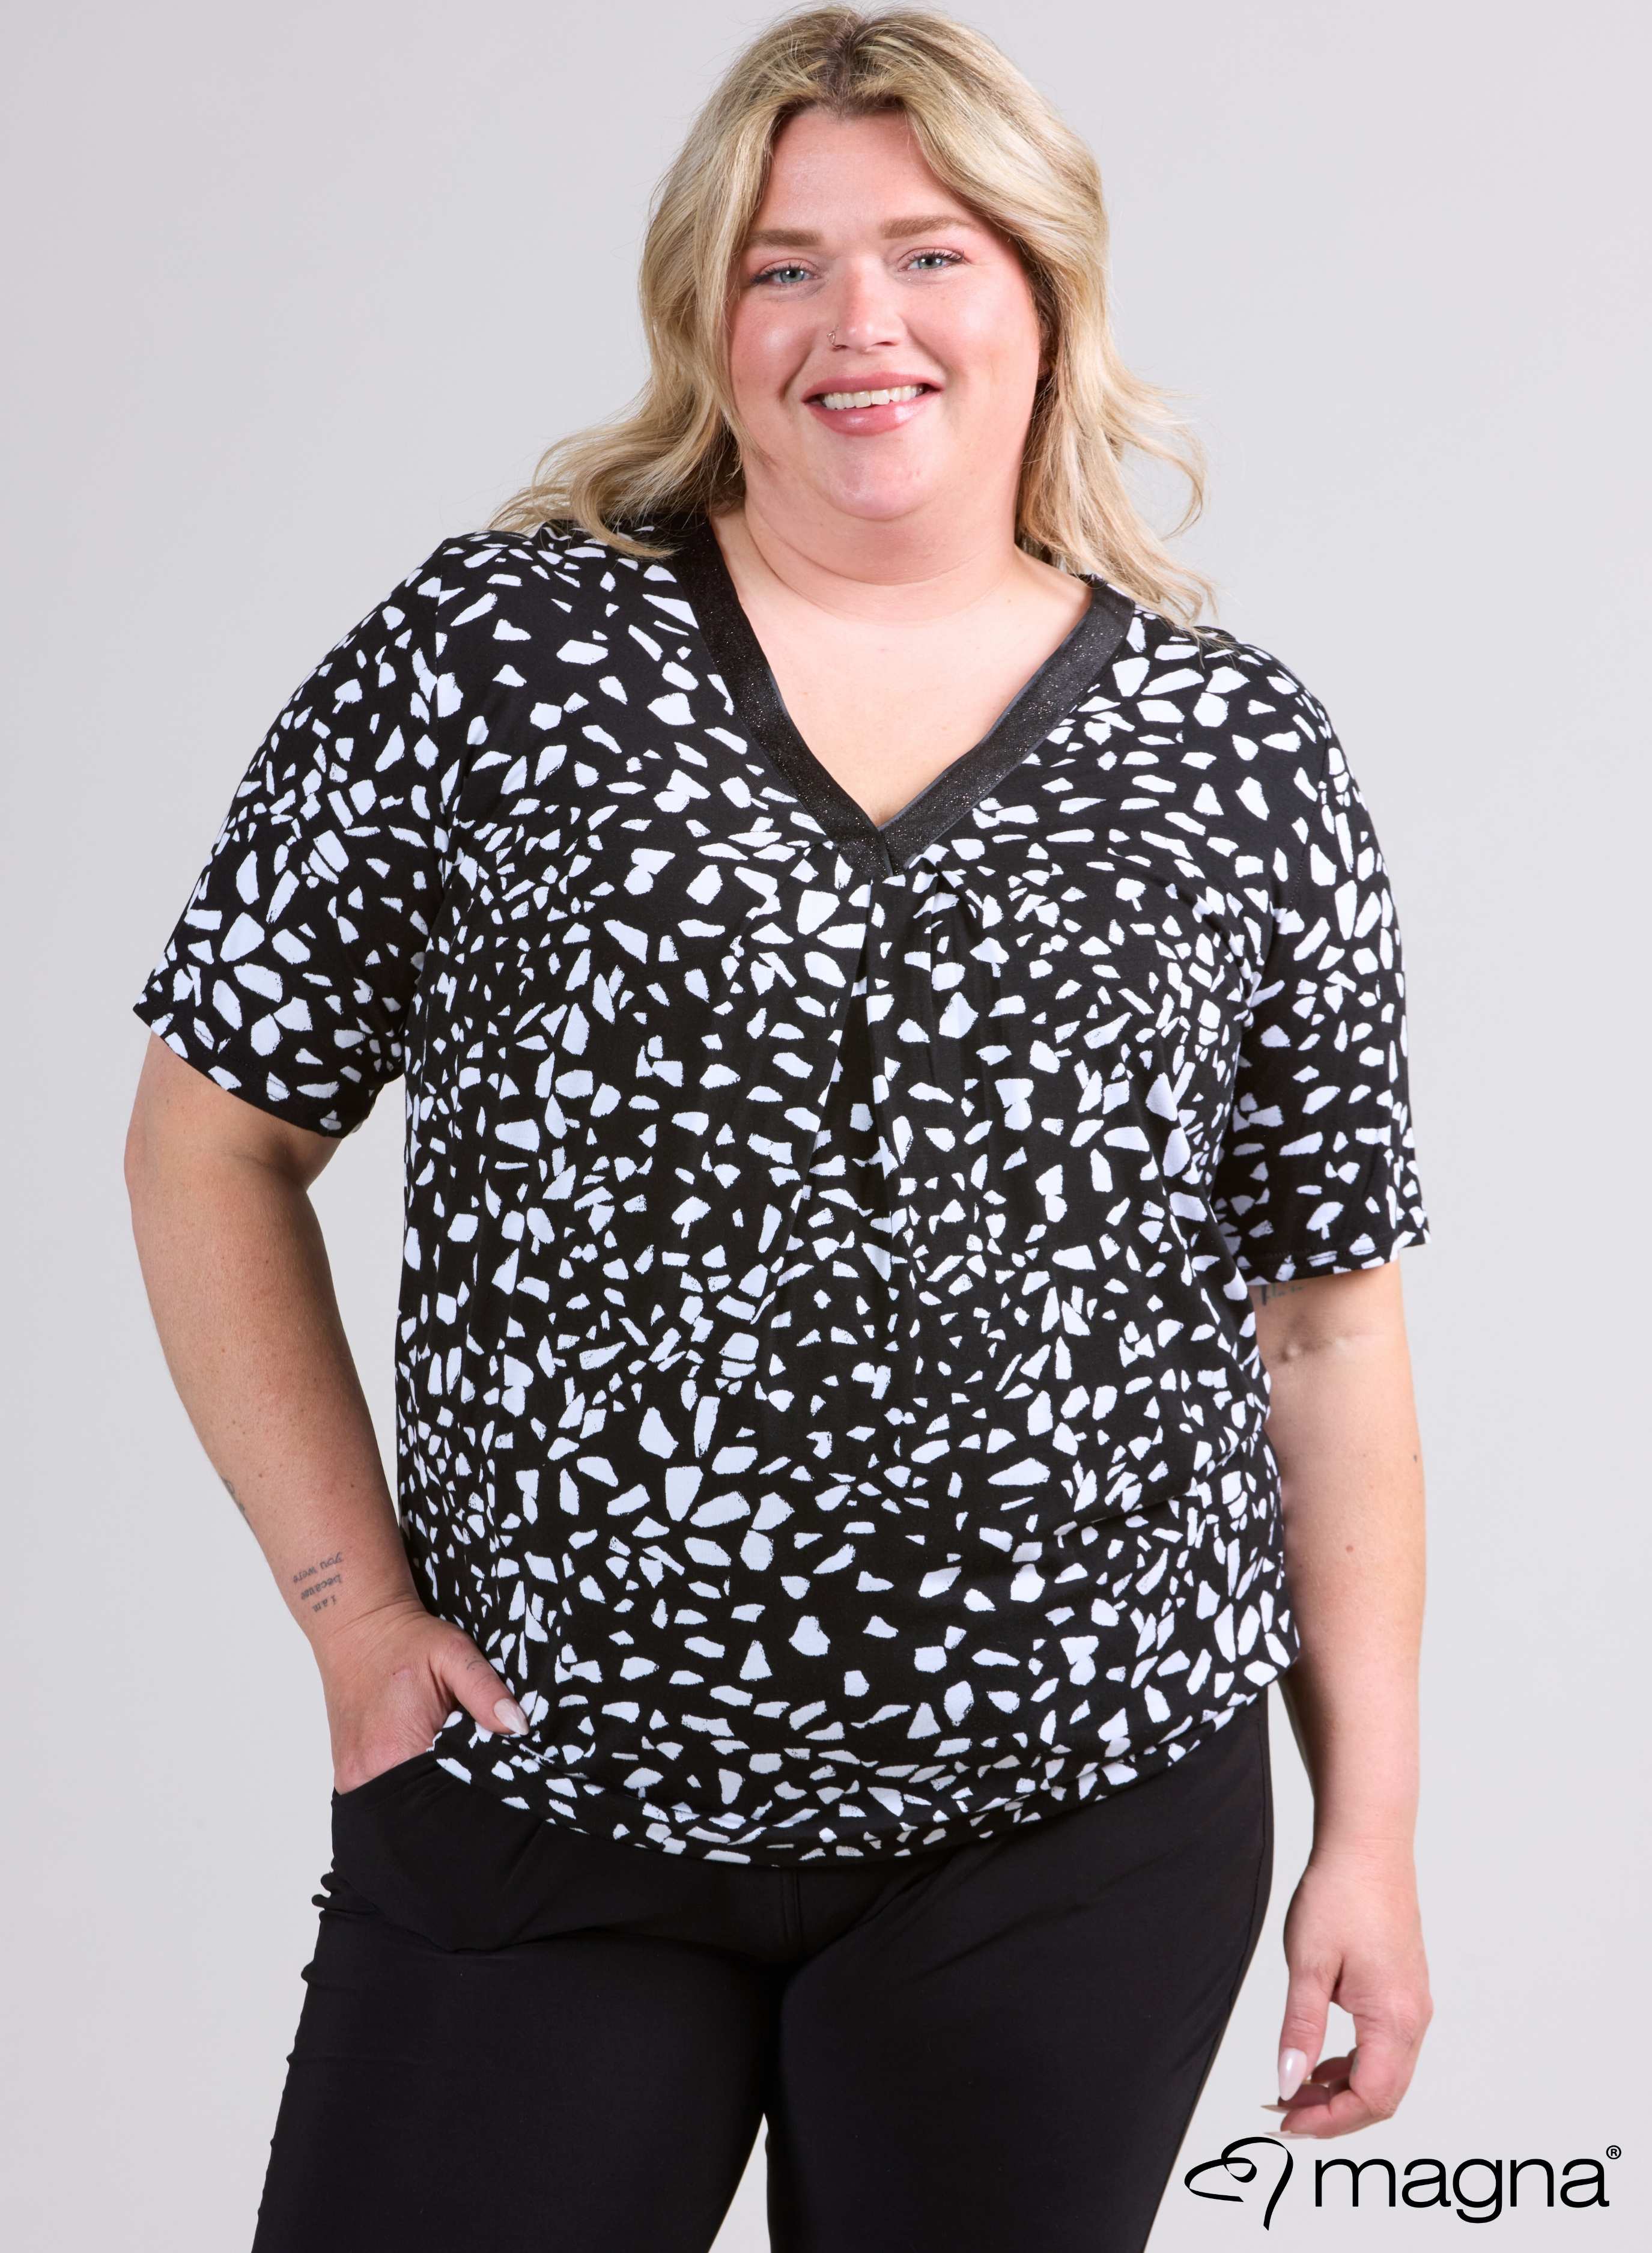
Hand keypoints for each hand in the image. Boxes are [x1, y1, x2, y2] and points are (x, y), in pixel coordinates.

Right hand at [318, 1597, 528, 1792]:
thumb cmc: (407, 1641)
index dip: (476, 1785)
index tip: (494, 1772)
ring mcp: (353, 1780)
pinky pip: (386, 1797)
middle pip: (425, 1806)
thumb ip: (486, 1692)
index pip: (448, 1794)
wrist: (358, 1630)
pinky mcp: (348, 1778)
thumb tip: (518, 1728)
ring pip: (405, 1806)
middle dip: (453, 1793)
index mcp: (396, 1749)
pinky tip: (423, 1763)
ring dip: (430, 1792)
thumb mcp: (455, 1653)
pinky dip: (409, 1786)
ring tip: (448, 1762)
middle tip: (473, 1765)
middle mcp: (368, 1773)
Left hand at [1265, 1841, 1432, 2137]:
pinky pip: (1385, 2047)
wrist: (1368, 1845)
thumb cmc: (1341, 1893)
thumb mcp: (1308, 1965)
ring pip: (1385, 2073)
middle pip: (1383, 2095)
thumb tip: (1287, 2082)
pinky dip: (1353, 2063)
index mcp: (1395, 2017)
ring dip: (1342, 2089)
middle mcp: (1414, 2018)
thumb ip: (1299, 2030)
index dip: (1328, 2121)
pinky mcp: (1405, 1990)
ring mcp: (1413, 2004)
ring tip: (1294, 2088)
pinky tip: (1320, 2057)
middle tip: (1285, 2111)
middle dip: (1334, 2114)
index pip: (1371, 2098)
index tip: (1286, 2122)